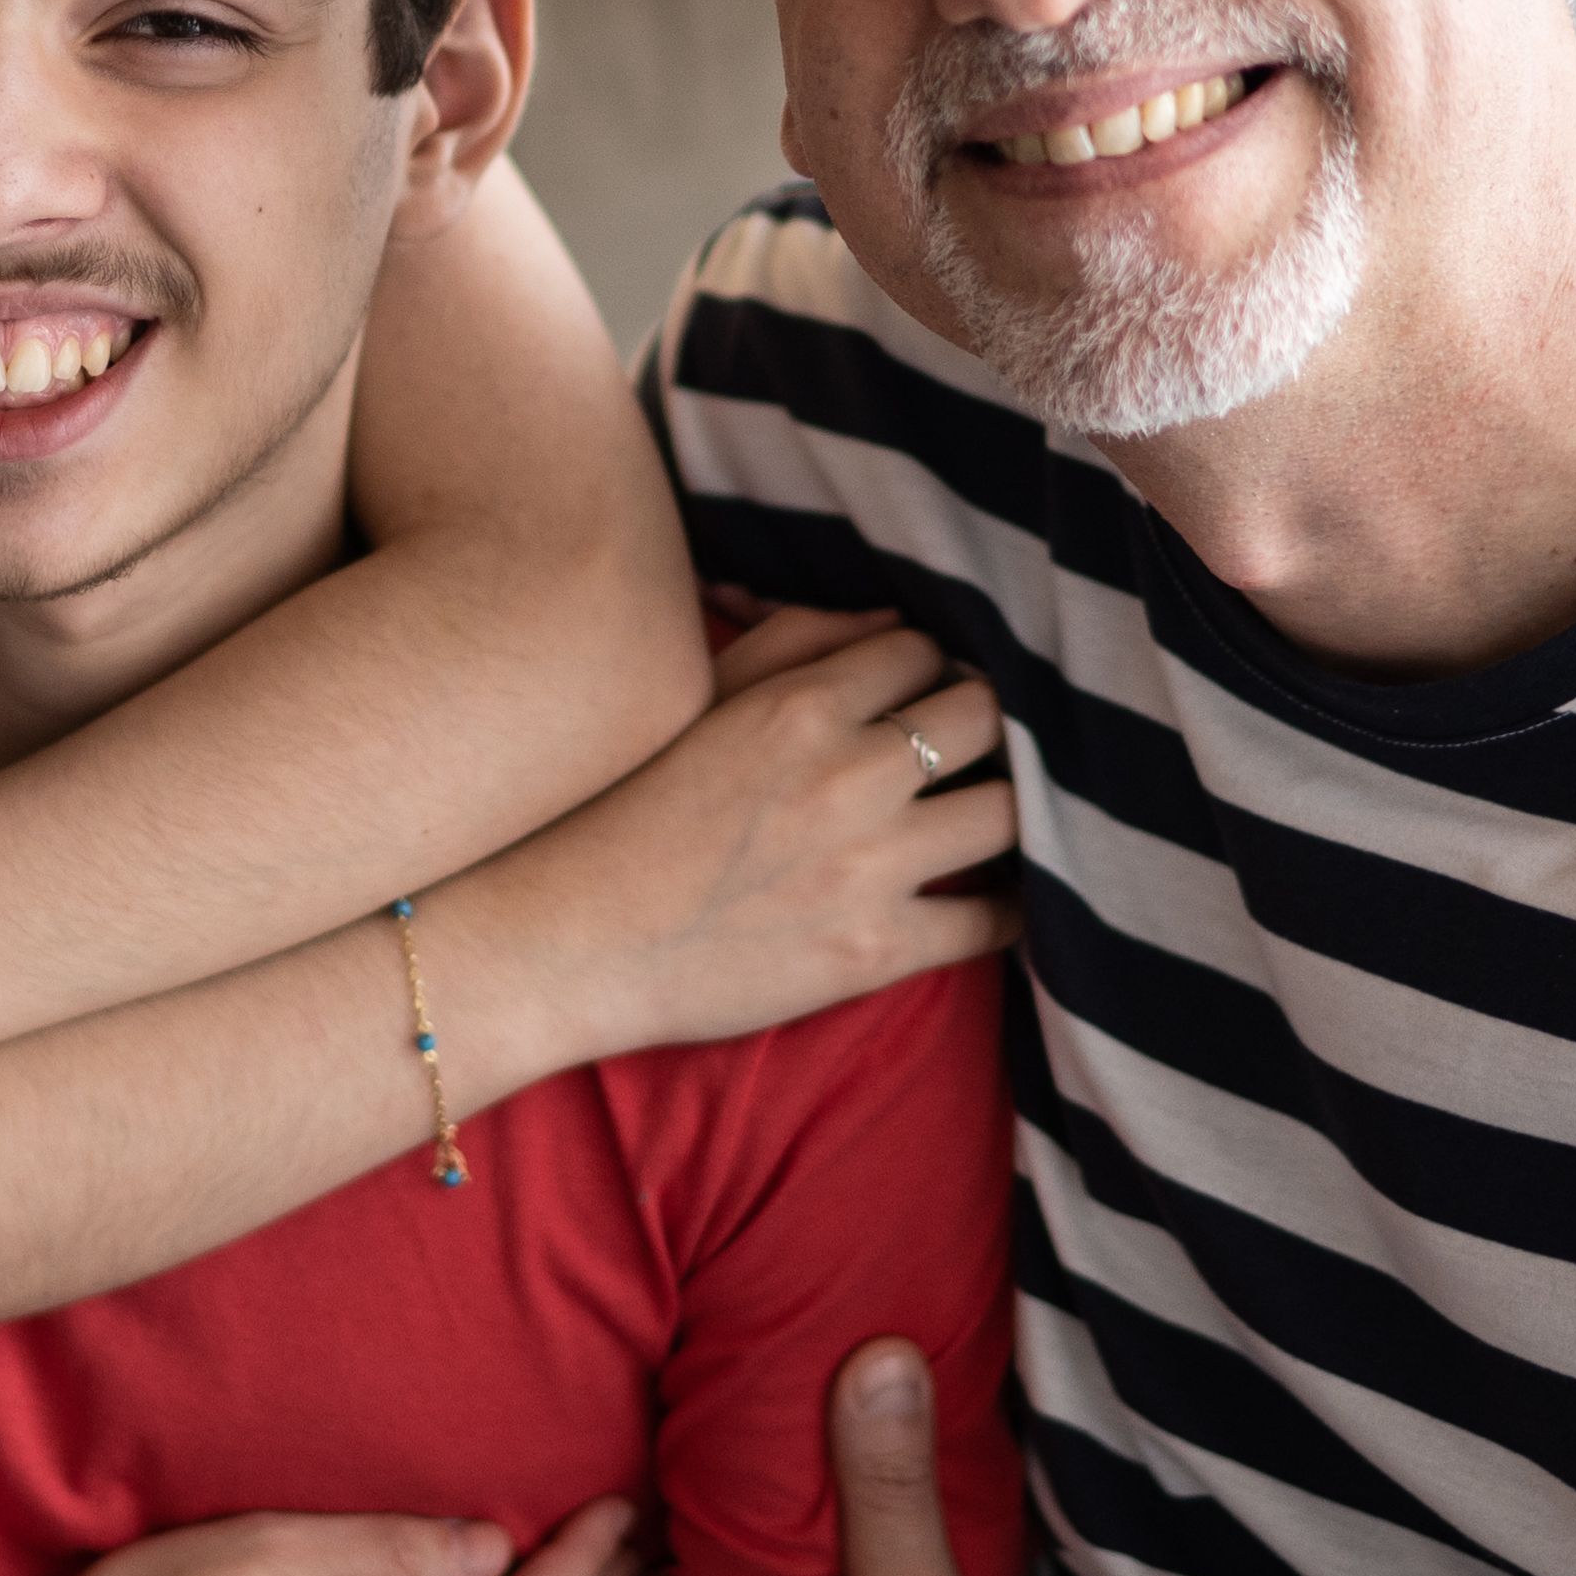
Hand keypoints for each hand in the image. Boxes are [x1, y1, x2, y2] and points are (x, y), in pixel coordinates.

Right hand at [485, 614, 1016, 1064]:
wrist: (567, 941)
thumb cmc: (619, 810)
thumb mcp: (694, 700)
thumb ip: (794, 643)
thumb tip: (891, 623)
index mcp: (799, 706)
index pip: (922, 652)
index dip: (926, 669)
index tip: (920, 694)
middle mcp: (848, 777)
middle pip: (984, 720)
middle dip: (981, 726)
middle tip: (967, 748)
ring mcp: (868, 868)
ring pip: (1006, 814)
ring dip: (1006, 809)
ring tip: (991, 816)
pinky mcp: (874, 952)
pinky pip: (992, 922)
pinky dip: (1008, 908)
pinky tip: (999, 898)